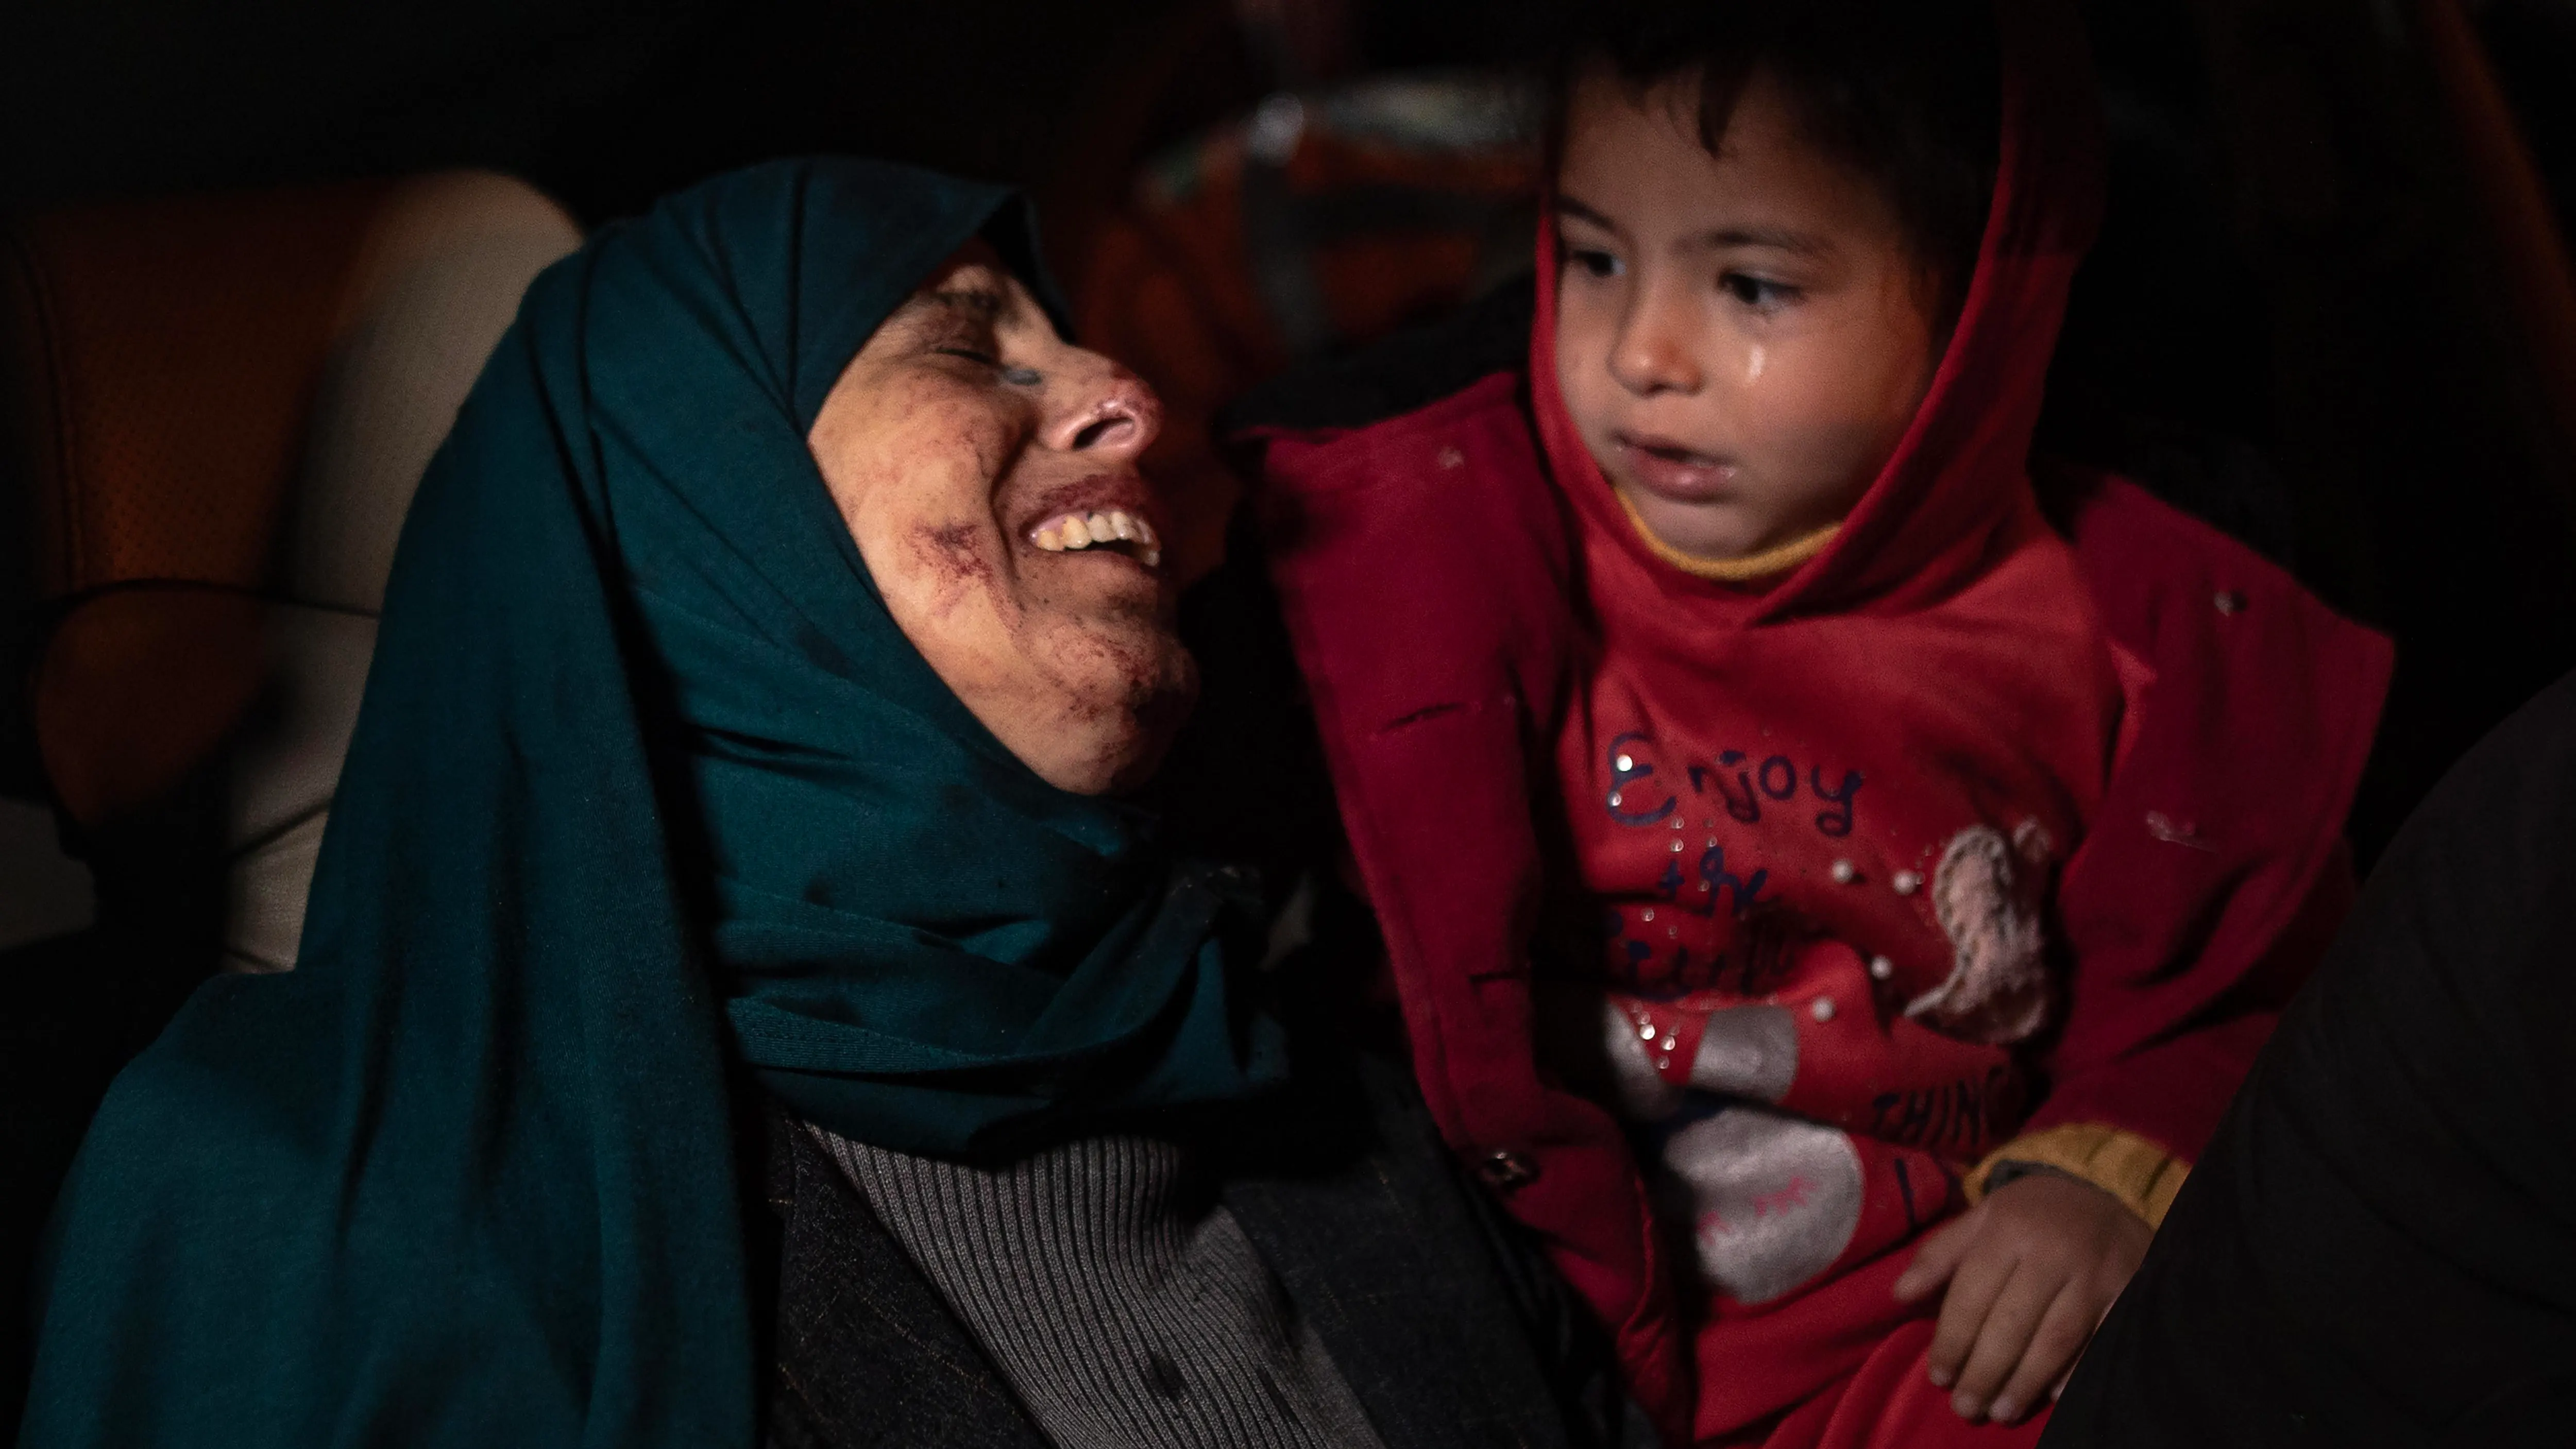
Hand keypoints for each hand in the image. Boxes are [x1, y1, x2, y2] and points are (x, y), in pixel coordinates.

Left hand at [1892, 1172, 2149, 1423]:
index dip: (1953, 1340)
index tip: (1938, 1377)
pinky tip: (2055, 1397)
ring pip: (2056, 1338)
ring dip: (2025, 1381)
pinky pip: (2102, 1339)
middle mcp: (2053, 1250)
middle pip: (2013, 1323)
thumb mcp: (1983, 1217)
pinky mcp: (2130, 1291)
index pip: (1972, 1294)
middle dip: (1985, 1371)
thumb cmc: (2032, 1213)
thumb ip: (1940, 1254)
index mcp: (2009, 1228)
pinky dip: (2078, 1371)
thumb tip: (1900, 1293)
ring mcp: (2096, 1273)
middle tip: (1965, 1407)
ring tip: (2001, 1411)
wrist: (2106, 1193)